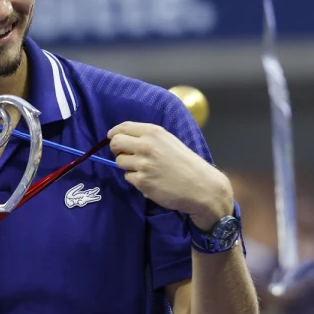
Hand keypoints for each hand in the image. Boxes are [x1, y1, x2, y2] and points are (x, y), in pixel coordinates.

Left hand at [108, 122, 231, 229]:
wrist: (201, 185)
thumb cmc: (186, 163)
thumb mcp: (169, 141)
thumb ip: (148, 138)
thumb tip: (124, 139)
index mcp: (153, 132)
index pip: (123, 127)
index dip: (114, 133)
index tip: (112, 138)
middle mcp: (146, 145)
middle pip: (115, 143)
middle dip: (116, 149)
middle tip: (124, 155)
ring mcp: (143, 164)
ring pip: (119, 162)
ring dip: (128, 166)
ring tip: (145, 170)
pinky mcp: (142, 182)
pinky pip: (129, 178)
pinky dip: (136, 180)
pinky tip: (151, 181)